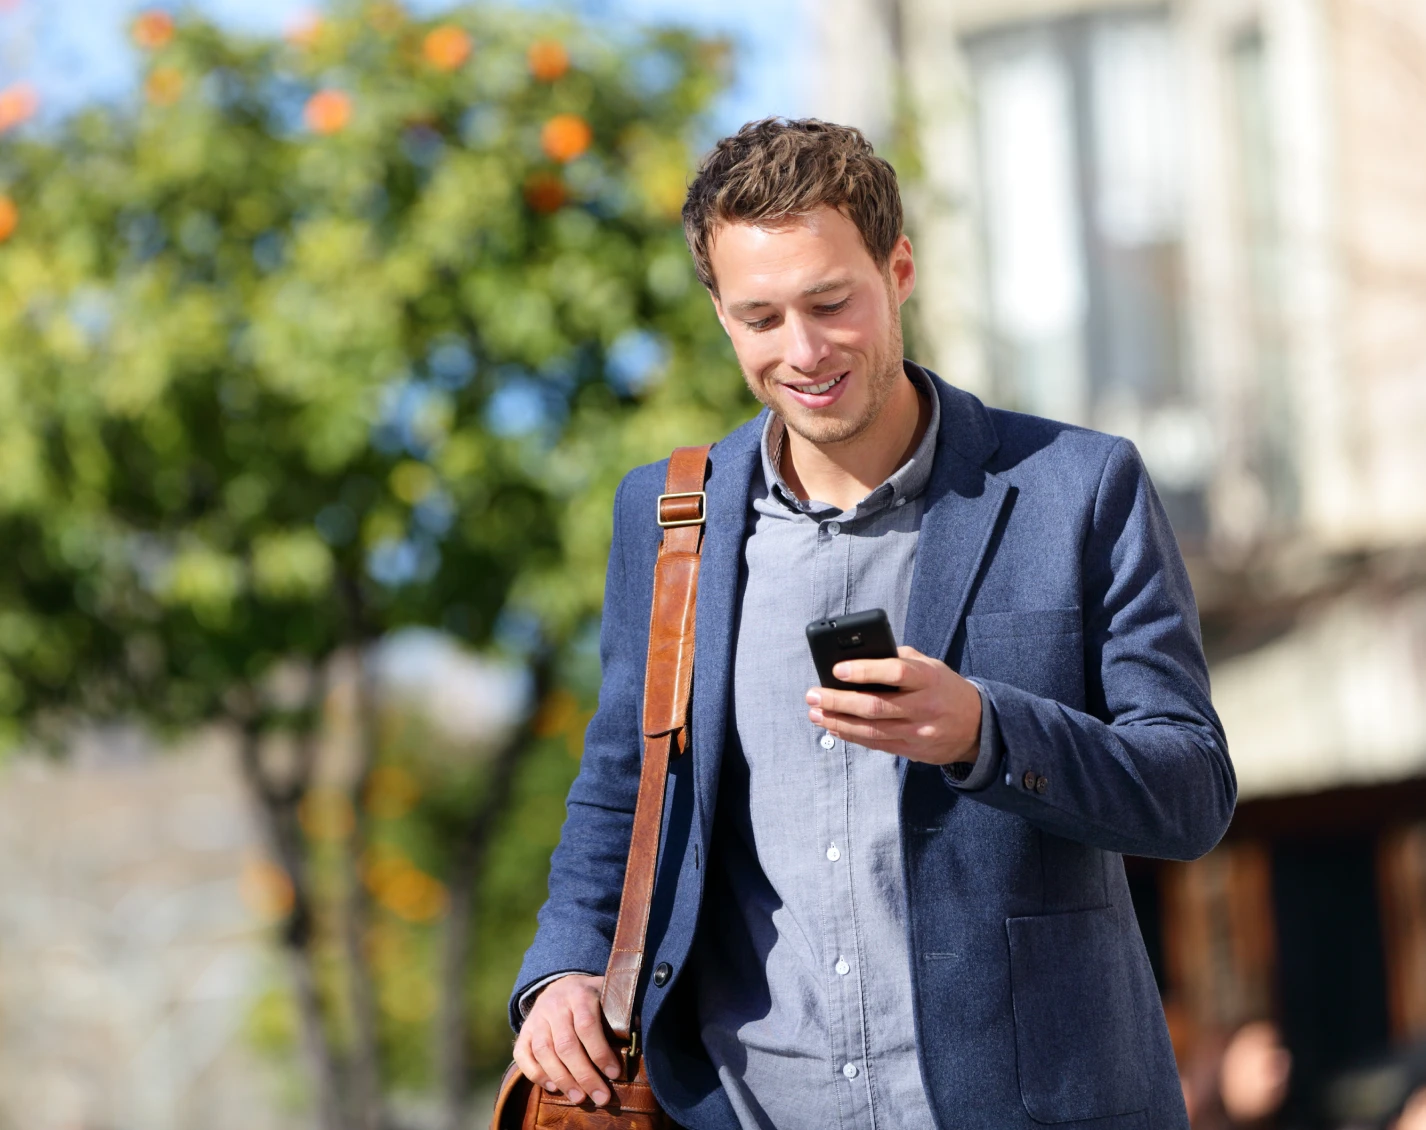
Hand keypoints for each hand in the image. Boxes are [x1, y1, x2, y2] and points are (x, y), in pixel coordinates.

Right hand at [513, 974, 619, 1106]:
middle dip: (584, 1075)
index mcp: (580, 995)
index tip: (615, 1074)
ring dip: (563, 1079)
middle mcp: (555, 1006)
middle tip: (600, 1097)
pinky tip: (554, 1088)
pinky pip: (523, 1055)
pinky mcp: (524, 1031)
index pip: (588, 1026)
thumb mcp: (608, 994)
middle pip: (566, 1045)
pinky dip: (536, 1074)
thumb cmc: (591, 997)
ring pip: (545, 1052)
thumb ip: (623, 1011)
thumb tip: (642, 1029)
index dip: (600, 1052)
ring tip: (579, 1098)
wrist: (560, 984)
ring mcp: (536, 1019)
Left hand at [806, 646, 980, 764]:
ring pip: (871, 730)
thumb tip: (859, 656)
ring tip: (815, 714)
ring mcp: (918, 732)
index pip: (894, 672)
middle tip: (813, 695)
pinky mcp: (912, 750)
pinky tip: (833, 728)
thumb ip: (899, 659)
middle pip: (875, 706)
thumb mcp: (930, 665)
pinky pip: (876, 744)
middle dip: (838, 701)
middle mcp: (923, 706)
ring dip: (838, 722)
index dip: (864, 671)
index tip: (836, 670)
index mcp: (928, 678)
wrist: (976, 725)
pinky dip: (851, 736)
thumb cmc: (944, 687)